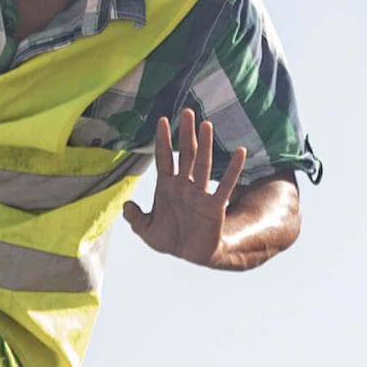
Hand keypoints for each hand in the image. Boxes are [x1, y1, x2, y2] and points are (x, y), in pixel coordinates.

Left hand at [123, 108, 246, 265]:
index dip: (163, 140)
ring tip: (207, 124)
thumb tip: (126, 206)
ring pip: (203, 164)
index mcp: (167, 187)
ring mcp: (200, 193)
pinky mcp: (215, 206)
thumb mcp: (146, 231)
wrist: (191, 255)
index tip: (162, 120)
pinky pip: (225, 185)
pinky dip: (232, 169)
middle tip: (188, 111)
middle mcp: (184, 185)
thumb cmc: (170, 239)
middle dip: (186, 134)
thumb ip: (135, 218)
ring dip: (205, 145)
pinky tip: (240, 152)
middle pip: (186, 154)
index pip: (164, 158)